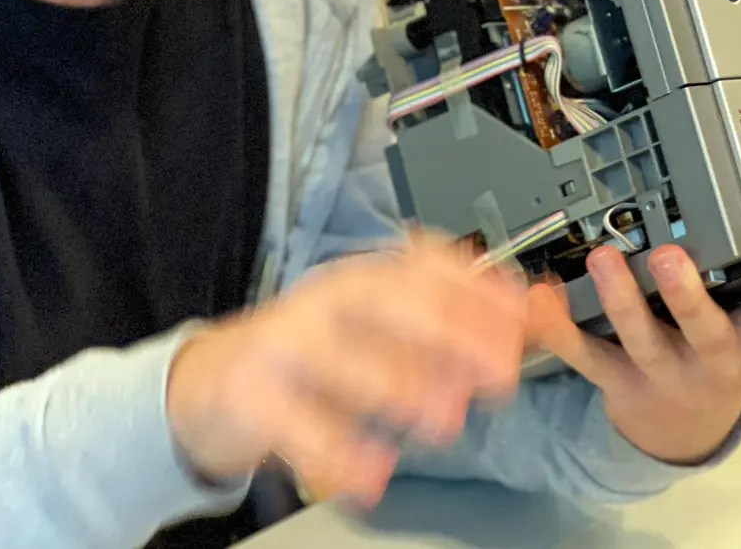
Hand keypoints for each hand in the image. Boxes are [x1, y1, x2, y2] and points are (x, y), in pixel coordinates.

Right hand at [165, 232, 526, 506]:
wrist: (212, 384)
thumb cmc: (312, 357)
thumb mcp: (379, 333)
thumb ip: (447, 331)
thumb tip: (527, 322)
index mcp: (365, 278)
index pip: (427, 264)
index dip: (480, 287)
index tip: (522, 319)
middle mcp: (327, 300)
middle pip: (394, 300)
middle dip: (455, 333)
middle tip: (499, 374)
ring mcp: (286, 342)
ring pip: (348, 357)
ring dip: (404, 388)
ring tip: (443, 422)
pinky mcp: (251, 393)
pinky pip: (299, 422)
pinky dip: (339, 452)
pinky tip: (371, 476)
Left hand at [528, 243, 740, 464]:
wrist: (681, 430)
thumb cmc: (728, 360)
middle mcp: (708, 361)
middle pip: (702, 331)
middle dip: (687, 295)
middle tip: (671, 254)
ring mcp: (659, 372)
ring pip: (639, 339)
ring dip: (619, 299)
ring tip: (604, 258)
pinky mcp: (614, 378)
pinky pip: (584, 355)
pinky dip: (558, 327)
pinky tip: (539, 296)